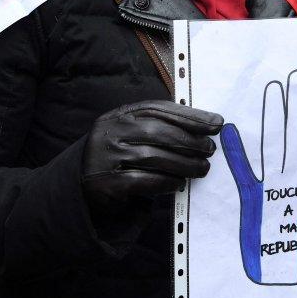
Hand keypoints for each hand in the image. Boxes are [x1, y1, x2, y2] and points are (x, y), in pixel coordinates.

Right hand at [81, 100, 222, 211]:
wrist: (81, 188)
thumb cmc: (117, 159)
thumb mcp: (130, 136)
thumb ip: (157, 129)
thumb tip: (202, 130)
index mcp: (118, 115)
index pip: (158, 109)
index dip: (189, 115)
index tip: (215, 123)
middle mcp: (109, 132)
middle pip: (157, 131)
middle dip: (189, 140)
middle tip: (210, 149)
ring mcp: (106, 157)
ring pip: (153, 156)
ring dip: (184, 163)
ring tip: (201, 168)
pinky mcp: (107, 183)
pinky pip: (144, 180)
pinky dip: (166, 182)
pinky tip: (179, 183)